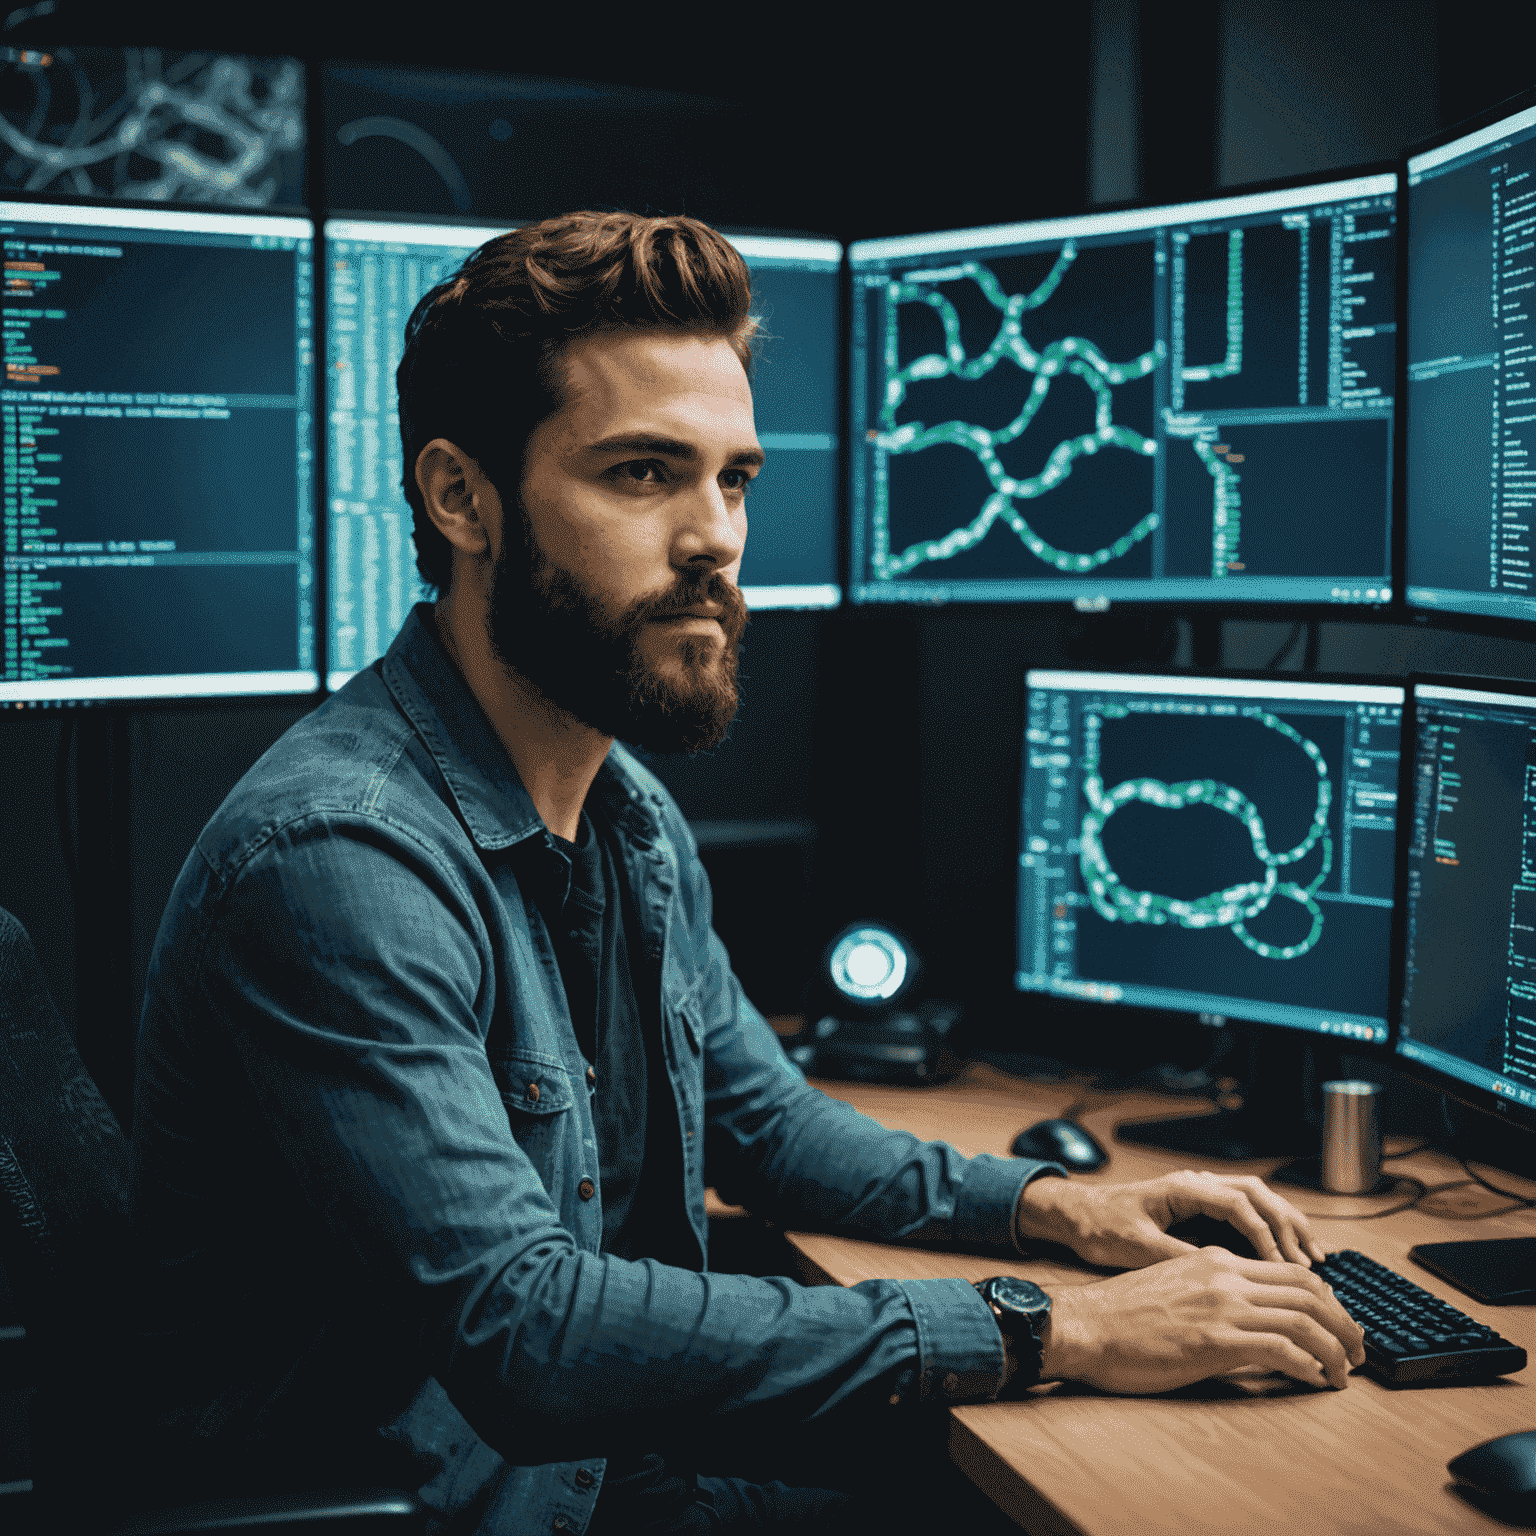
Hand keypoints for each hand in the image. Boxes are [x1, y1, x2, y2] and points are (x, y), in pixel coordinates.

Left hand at [1015, 1169, 1326, 1270]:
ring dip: (1285, 1226)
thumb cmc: (1100, 1229)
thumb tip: (1224, 1276)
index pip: (1239, 1205)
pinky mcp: (1199, 1206)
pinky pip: (1244, 1211)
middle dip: (1289, 1228)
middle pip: (1258, 1195)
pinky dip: (1269, 1230)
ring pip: (1256, 1199)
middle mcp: (1196, 1183)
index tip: (1287, 1269)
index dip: (1266, 1238)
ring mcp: (1199, 1191)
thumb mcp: (1138, 1248)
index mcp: (1183, 1188)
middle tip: (1314, 1264)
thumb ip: (1180, 1257)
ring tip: (1313, 1259)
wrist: (1074, 1215)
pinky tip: (1284, 1256)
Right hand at [1042, 1246, 1366, 1392]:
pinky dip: (1309, 1367)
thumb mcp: (1175, 1286)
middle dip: (1345, 1324)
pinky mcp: (1215, 1340)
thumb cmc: (1122, 1315)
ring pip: (1305, 1319)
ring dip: (1336, 1350)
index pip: (1291, 1271)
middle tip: (1358, 1352)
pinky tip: (1314, 1381)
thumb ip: (1215, 1292)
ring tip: (1344, 1373)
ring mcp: (1221, 1306)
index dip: (1328, 1300)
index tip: (1339, 1325)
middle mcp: (1225, 1276)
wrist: (1085, 1325)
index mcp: (1216, 1260)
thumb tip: (1252, 1318)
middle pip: (1310, 1291)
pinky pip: (1282, 1350)